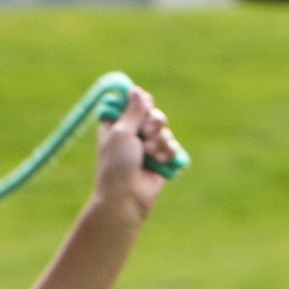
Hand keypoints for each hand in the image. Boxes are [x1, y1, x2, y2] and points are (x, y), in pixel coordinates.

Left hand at [93, 85, 183, 220]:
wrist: (126, 198)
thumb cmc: (117, 165)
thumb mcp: (122, 132)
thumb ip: (133, 111)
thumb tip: (136, 90)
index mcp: (116, 125)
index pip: (132, 103)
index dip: (141, 103)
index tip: (143, 106)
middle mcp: (131, 134)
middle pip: (153, 113)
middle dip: (155, 121)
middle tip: (147, 132)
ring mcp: (146, 147)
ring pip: (165, 129)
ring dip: (160, 139)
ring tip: (149, 153)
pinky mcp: (160, 159)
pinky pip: (172, 145)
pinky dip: (167, 152)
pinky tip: (159, 162)